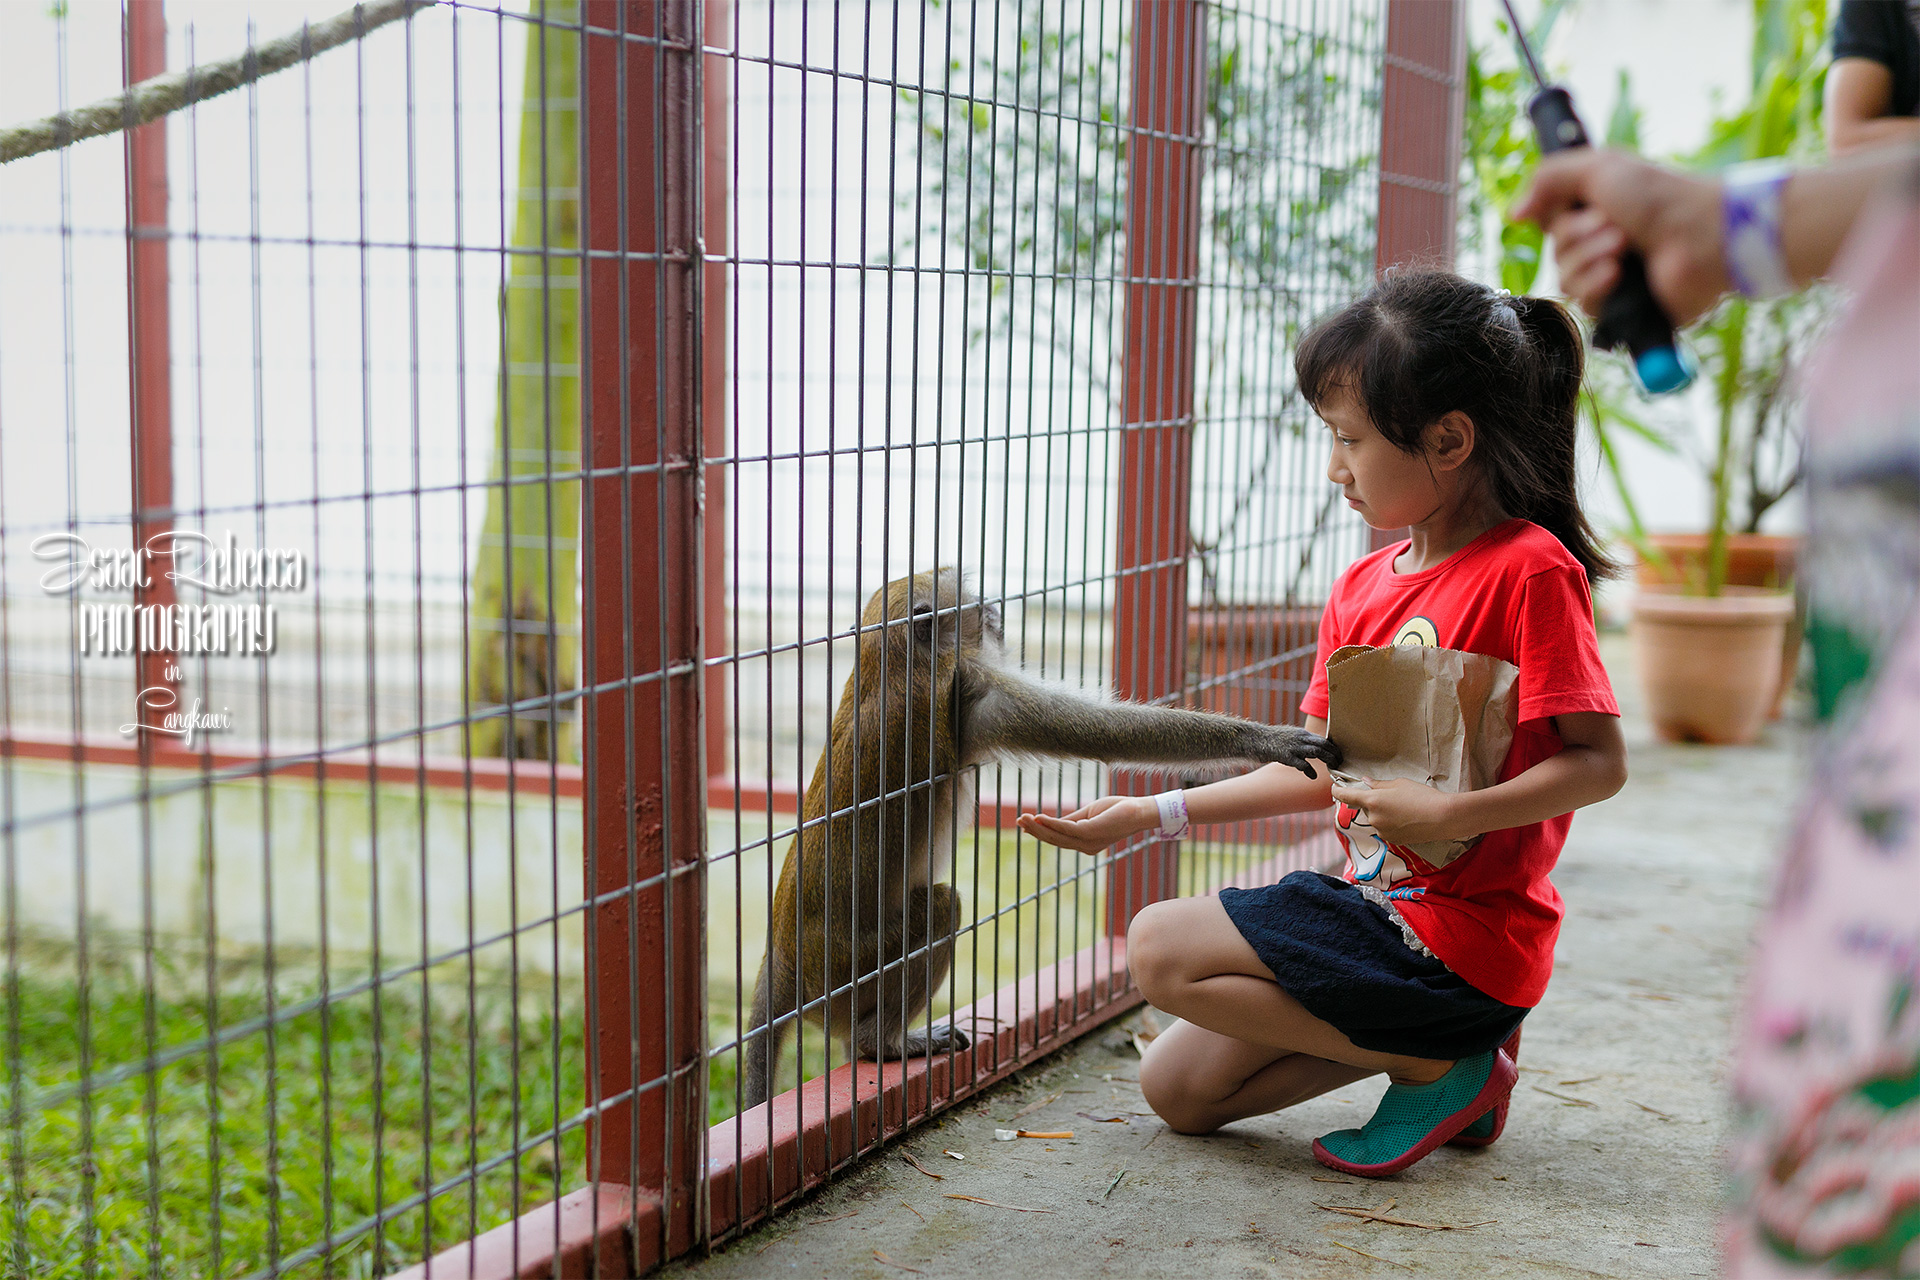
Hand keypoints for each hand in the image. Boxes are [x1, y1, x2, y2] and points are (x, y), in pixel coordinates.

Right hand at [1016, 795, 1156, 854]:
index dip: (1039, 832)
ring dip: (1038, 827)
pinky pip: (1065, 828)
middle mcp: (1085, 847)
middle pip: (1054, 840)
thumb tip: (1050, 819)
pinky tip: (1039, 817)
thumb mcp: (1088, 814)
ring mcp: (1088, 842)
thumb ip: (1071, 819)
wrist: (1139, 811)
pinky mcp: (1091, 833)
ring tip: (1022, 818)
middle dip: (1035, 831)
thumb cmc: (1117, 810)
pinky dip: (1051, 823)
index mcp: (1085, 843)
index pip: (1058, 839)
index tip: (1023, 824)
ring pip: (1057, 836)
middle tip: (1018, 820)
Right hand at [1262, 725, 1342, 779]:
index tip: (1338, 756)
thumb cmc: (1270, 741)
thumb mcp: (1288, 737)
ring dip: (1328, 760)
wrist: (1253, 739)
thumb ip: (1300, 742)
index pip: (1323, 739)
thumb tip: (1310, 749)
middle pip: (1324, 744)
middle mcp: (1300, 738)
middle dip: (1335, 754)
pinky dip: (1310, 771)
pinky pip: (1302, 764)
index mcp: (1302, 733)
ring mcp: (1293, 746)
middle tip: (1339, 763)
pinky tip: (1313, 777)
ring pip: (1317, 751)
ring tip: (1333, 768)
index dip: (1333, 748)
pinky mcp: (1286, 755)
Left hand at [1328, 777, 1469, 846]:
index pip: (1345, 795)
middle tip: (1393, 797)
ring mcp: (1382, 831)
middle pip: (1364, 808)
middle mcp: (1373, 818)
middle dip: (1373, 802)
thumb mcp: (1400, 784)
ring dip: (1383, 814)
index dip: (1338, 790)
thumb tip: (1366, 782)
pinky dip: (1391, 824)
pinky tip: (1407, 820)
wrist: (1443, 818)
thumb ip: (1379, 785)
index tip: (1335, 787)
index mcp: (1372, 800)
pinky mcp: (1392, 840)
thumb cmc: (1422, 796)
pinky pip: (1385, 829)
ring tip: (1405, 809)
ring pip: (1375, 819)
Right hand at [1509, 148, 1727, 327]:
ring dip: (1590, 259)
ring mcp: (1612, 278)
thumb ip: (1547, 179)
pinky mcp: (1622, 308)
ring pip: (1565, 280)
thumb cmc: (1658, 195)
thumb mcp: (1597, 167)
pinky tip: (1620, 274)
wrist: (1700, 234)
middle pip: (1554, 252)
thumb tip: (1514, 214)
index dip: (1557, 216)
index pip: (1549, 222)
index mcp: (1596, 211)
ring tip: (1624, 248)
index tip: (1577, 204)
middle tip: (1615, 226)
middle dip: (1579, 237)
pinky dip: (1598, 285)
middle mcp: (1602, 244)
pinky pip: (1584, 305)